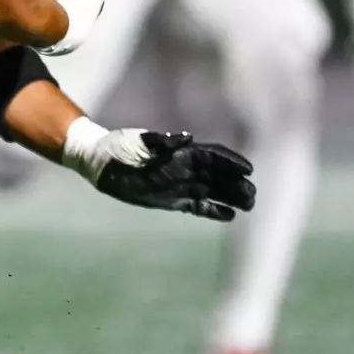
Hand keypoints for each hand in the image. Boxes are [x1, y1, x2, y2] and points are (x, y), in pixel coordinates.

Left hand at [62, 118, 254, 221]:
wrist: (100, 164)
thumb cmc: (118, 148)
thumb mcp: (138, 142)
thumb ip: (162, 141)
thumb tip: (187, 137)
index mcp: (180, 152)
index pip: (213, 156)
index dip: (231, 162)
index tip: (249, 169)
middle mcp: (184, 168)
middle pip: (218, 175)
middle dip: (237, 183)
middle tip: (254, 194)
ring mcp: (179, 184)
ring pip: (213, 191)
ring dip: (231, 197)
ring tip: (250, 205)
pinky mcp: (172, 200)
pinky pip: (197, 205)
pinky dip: (213, 210)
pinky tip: (229, 216)